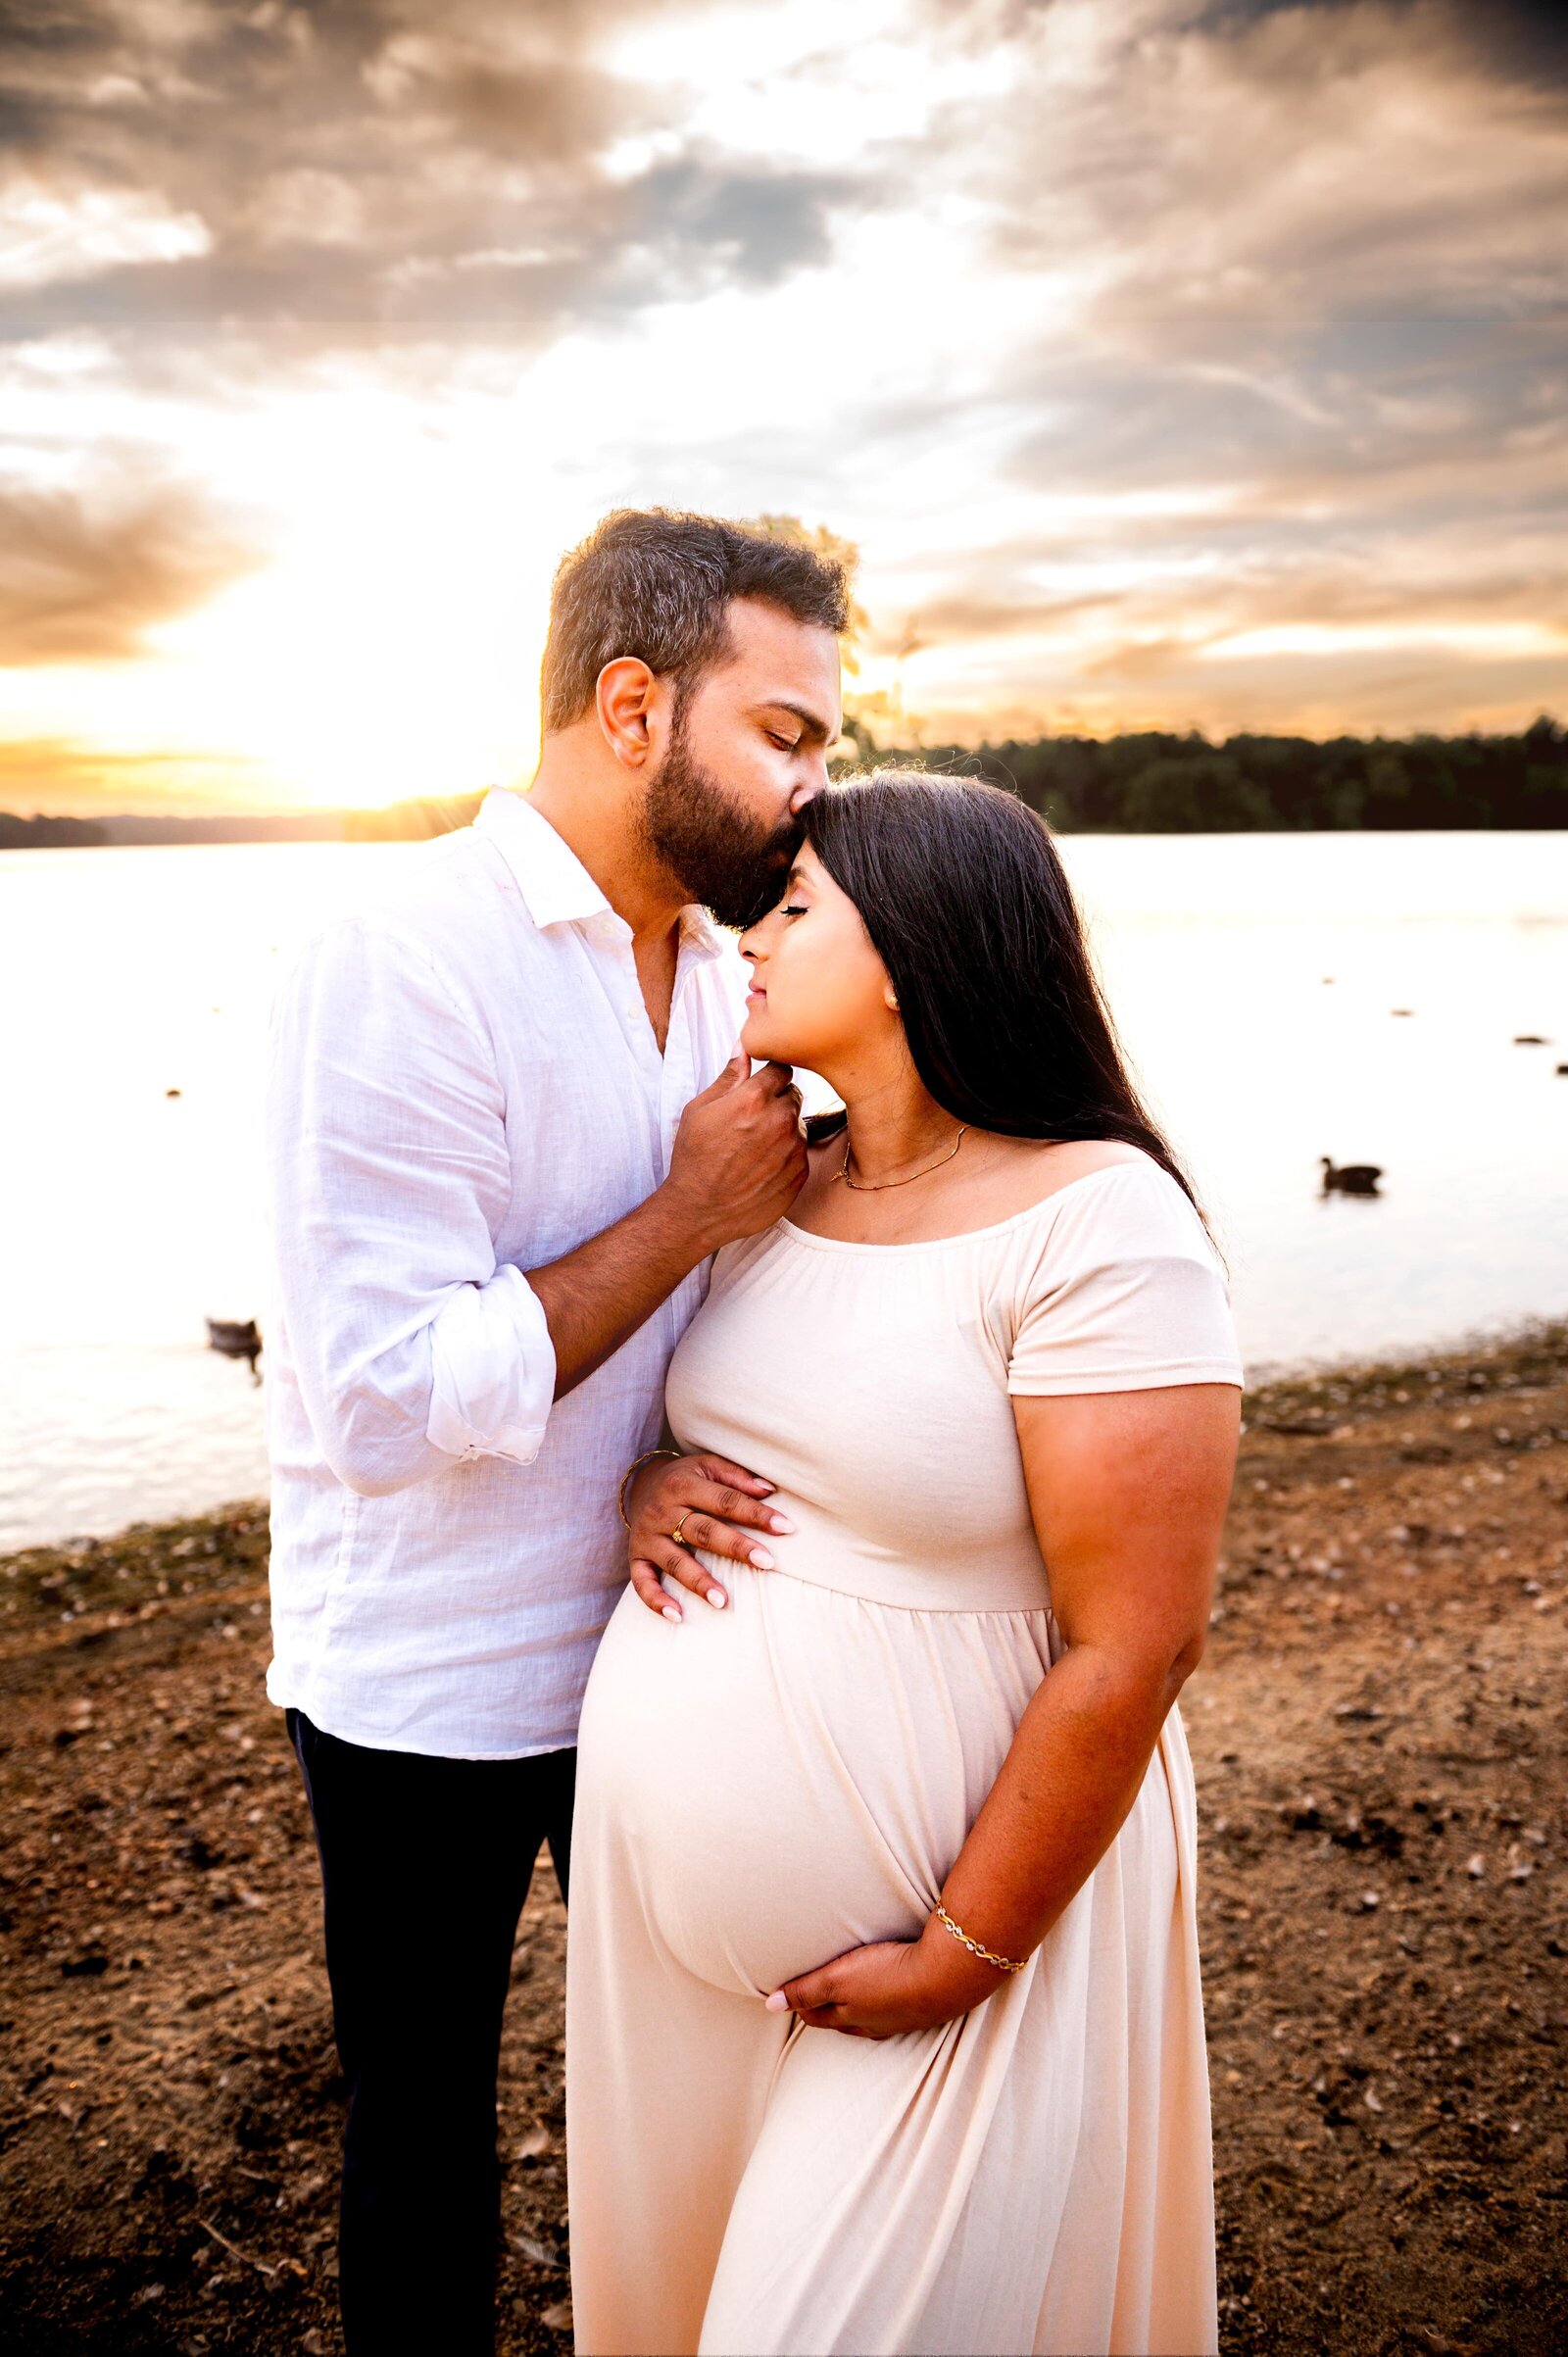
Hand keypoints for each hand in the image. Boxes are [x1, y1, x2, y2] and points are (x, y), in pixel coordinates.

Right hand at [627, 1451, 794, 1619]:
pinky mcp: (636, 1557)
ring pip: (674, 1561)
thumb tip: (769, 1490)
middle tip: (766, 1562)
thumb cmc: (687, 1479)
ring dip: (698, 1581)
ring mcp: (648, 1537)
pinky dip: (656, 1600)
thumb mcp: (709, 1466)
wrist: (641, 1486)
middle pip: (702, 1531)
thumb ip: (737, 1477)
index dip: (756, 1513)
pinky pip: (641, 1582)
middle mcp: (663, 1511)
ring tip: (723, 1600)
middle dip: (735, 1547)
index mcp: (683, 1485)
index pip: (724, 1500)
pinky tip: (677, 1615)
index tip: (785, 1527)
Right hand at [662, 1050, 806, 1253]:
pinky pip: (800, 1152)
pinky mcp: (800, 1172)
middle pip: (794, 1095)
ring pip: (798, 1124)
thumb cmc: (694, 1158)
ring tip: (753, 1148)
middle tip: (752, 1121)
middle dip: (777, 1101)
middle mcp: (780, 1120)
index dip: (770, 1076)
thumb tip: (744, 1047)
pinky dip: (786, 1155)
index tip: (760, 1087)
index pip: (782, 1068)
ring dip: (782, 1129)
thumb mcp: (699, 1110)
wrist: (699, 1211)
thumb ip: (728, 1077)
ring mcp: (793, 1148)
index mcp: (753, 1099)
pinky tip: (761, 1166)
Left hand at [763, 1922, 1007, 2038]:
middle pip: (843, 2020)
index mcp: (851, 2018)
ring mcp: (901, 2018)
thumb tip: (770, 2004)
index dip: (802, 2006)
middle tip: (815, 1997)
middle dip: (827, 2010)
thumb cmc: (889, 1975)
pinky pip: (896, 2006)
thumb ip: (806, 1990)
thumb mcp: (838, 1980)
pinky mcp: (922, 2005)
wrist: (945, 1977)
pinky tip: (892, 1987)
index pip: (817, 2017)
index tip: (791, 1995)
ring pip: (871, 2016)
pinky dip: (886, 1999)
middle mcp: (874, 2024)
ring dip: (859, 2006)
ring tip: (852, 1994)